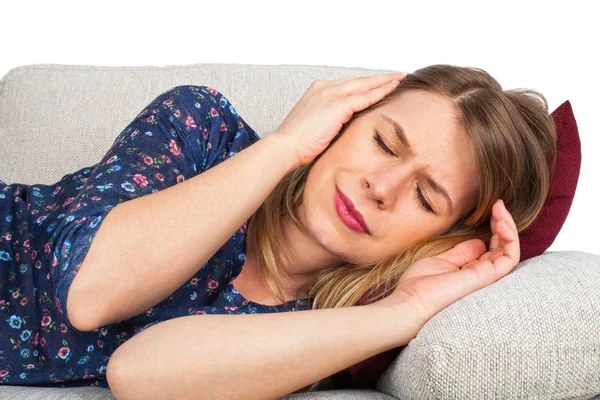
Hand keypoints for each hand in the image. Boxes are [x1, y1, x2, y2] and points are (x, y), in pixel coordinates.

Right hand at [272, 72, 407, 166]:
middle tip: (397, 75)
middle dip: (379, 78)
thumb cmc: (297, 144)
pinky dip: (381, 92)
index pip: (348, 85)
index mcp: (318, 91)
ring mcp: (331, 95)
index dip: (365, 84)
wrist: (285, 147)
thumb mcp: (315, 127)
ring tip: (401, 78)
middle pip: (359, 81)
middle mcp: (325, 88)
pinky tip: (393, 88)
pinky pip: (365, 97)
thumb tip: (344, 129)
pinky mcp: (337, 105)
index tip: (379, 83)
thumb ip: (330, 122)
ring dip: (385, 81)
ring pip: (365, 85)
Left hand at [371, 199, 520, 334]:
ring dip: (509, 227)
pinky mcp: (487, 278)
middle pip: (503, 247)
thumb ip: (461, 253)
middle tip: (498, 205)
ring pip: (510, 251)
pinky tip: (502, 223)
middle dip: (503, 223)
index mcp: (470, 271)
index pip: (491, 248)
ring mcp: (486, 277)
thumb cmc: (419, 286)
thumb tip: (480, 243)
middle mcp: (481, 275)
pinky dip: (510, 239)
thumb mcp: (441, 261)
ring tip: (501, 210)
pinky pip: (509, 258)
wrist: (411, 303)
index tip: (490, 210)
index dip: (494, 228)